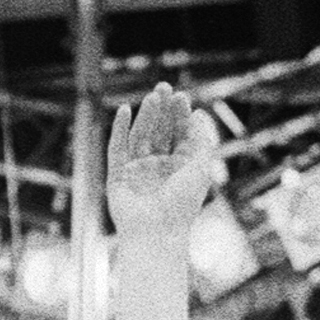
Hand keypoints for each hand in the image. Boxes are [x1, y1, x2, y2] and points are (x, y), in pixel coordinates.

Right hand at [104, 83, 219, 237]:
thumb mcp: (200, 167)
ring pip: (140, 136)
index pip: (178, 134)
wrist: (156, 233)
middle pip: (159, 131)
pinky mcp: (117, 176)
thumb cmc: (182, 204)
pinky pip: (117, 148)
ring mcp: (137, 171)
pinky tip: (125, 110)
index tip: (180, 96)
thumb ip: (201, 139)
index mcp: (179, 168)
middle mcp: (158, 168)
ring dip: (145, 115)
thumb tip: (199, 113)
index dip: (179, 114)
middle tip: (163, 86)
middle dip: (162, 110)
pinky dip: (120, 129)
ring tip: (152, 96)